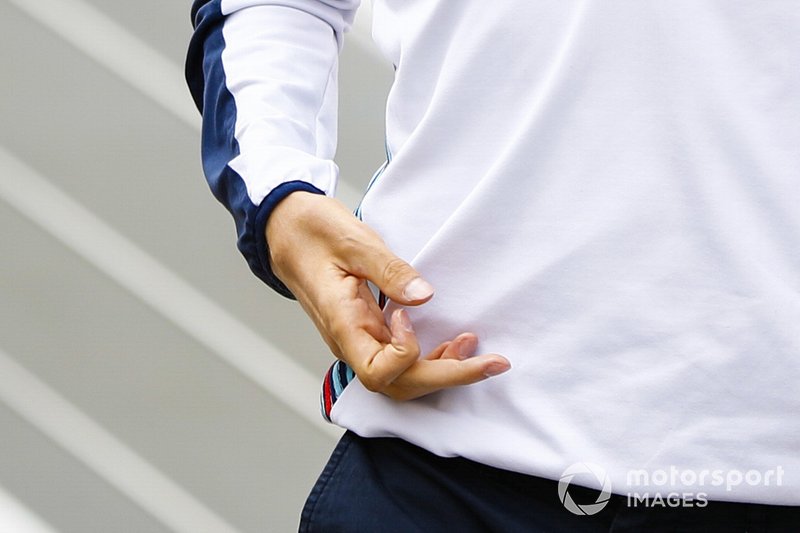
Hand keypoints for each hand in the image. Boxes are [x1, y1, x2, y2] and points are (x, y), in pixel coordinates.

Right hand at [266, 191, 510, 400]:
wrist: (285, 229)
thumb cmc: (311, 231)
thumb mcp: (353, 240)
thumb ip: (389, 270)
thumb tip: (426, 295)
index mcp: (341, 323)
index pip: (379, 372)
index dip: (407, 354)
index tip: (408, 314)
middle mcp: (349, 341)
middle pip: (399, 385)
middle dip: (450, 377)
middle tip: (494, 362)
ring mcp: (358, 339)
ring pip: (401, 379)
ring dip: (443, 371)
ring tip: (479, 352)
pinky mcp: (366, 331)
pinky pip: (399, 360)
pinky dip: (430, 357)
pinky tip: (453, 343)